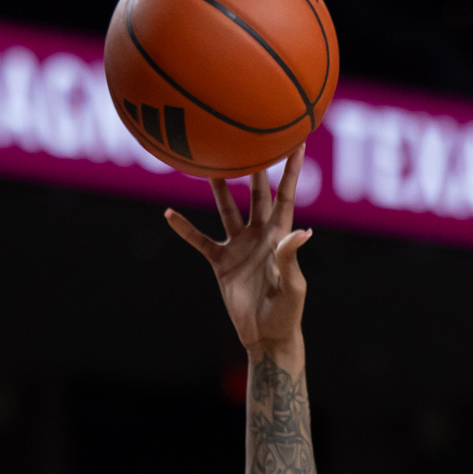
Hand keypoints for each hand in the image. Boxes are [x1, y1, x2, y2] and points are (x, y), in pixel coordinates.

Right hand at [165, 145, 312, 353]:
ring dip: (218, 190)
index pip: (286, 195)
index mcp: (280, 235)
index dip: (291, 170)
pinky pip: (200, 241)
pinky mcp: (221, 262)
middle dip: (254, 168)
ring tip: (207, 165)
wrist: (265, 334)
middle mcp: (260, 235)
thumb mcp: (293, 284)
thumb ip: (291, 256)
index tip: (297, 141)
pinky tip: (169, 214)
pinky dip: (185, 229)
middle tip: (247, 139)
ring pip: (227, 210)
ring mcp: (240, 246)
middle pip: (257, 194)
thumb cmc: (287, 311)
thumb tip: (303, 231)